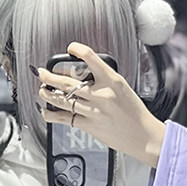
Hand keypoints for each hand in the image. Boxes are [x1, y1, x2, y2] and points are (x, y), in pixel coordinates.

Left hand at [36, 42, 164, 166]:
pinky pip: (65, 118)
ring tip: (42, 91)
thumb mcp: (123, 89)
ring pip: (62, 100)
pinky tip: (46, 111)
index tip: (71, 48)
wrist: (144, 137)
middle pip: (67, 82)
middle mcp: (102, 94)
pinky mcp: (90, 126)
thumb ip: (104, 81)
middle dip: (49, 76)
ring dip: (47, 94)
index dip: (77, 49)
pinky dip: (52, 115)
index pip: (91, 57)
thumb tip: (81, 77)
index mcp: (112, 81)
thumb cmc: (135, 114)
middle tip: (41, 73)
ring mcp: (95, 111)